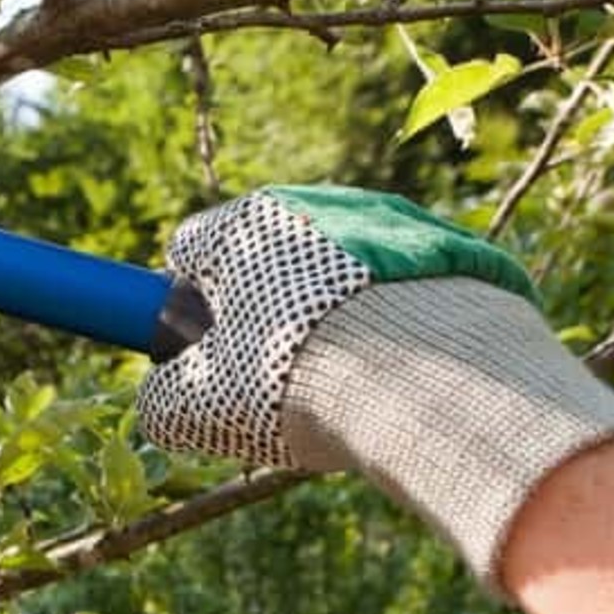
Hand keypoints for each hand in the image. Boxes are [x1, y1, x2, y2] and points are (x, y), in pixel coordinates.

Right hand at [137, 184, 613, 588]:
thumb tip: (164, 402)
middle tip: (273, 383)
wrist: (432, 381)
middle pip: (268, 261)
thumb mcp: (196, 409)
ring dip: (331, 319)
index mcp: (244, 225)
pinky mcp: (452, 252)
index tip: (201, 354)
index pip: (189, 250)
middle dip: (263, 315)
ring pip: (338, 275)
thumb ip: (161, 400)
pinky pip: (402, 290)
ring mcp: (390, 221)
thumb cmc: (293, 384)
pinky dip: (394, 326)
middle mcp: (316, 204)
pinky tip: (400, 376)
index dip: (185, 306)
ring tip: (347, 387)